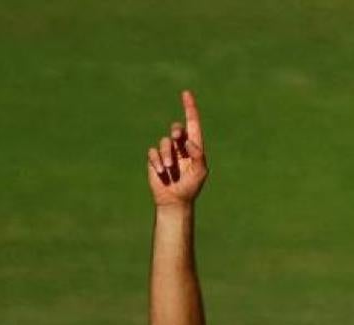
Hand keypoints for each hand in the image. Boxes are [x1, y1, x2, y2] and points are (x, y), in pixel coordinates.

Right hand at [147, 90, 207, 207]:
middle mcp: (180, 147)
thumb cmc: (191, 187)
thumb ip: (198, 156)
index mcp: (193, 147)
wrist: (174, 200)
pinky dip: (157, 161)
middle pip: (176, 129)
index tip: (186, 93)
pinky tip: (162, 172)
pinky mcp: (155, 159)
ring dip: (166, 154)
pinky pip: (153, 152)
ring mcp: (167, 153)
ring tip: (169, 169)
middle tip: (177, 137)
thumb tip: (189, 142)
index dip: (190, 108)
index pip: (193, 124)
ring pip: (164, 142)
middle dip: (176, 131)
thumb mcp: (200, 173)